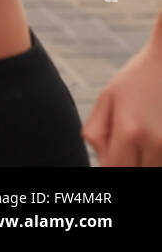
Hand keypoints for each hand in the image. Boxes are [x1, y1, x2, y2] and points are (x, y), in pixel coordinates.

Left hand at [83, 38, 161, 164]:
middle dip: (125, 163)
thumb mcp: (106, 99)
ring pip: (152, 169)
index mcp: (130, 132)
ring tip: (140, 135)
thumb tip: (103, 161)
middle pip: (135, 173)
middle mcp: (155, 143)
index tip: (110, 153)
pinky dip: (156, 155)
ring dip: (143, 160)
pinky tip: (152, 136)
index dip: (109, 165)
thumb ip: (96, 133)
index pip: (114, 169)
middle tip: (124, 141)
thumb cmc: (135, 78)